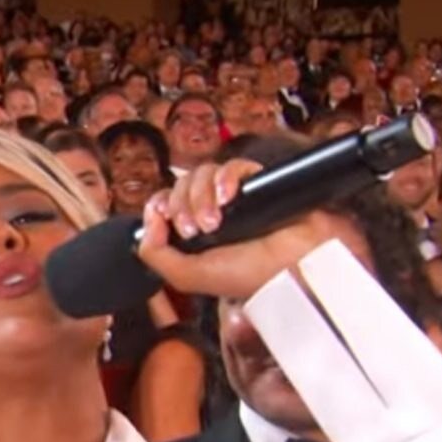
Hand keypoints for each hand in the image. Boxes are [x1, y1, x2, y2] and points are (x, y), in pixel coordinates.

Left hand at [135, 159, 345, 302]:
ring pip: (202, 173)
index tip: (164, 216)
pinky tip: (228, 196)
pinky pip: (233, 165)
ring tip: (215, 221)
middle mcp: (211, 211)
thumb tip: (149, 219)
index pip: (166, 202)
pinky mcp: (256, 182)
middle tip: (195, 229)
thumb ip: (155, 254)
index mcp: (194, 232)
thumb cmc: (249, 276)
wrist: (292, 269)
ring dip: (200, 195)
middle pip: (181, 184)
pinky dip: (225, 178)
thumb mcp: (188, 276)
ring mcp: (234, 196)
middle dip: (182, 205)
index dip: (160, 203)